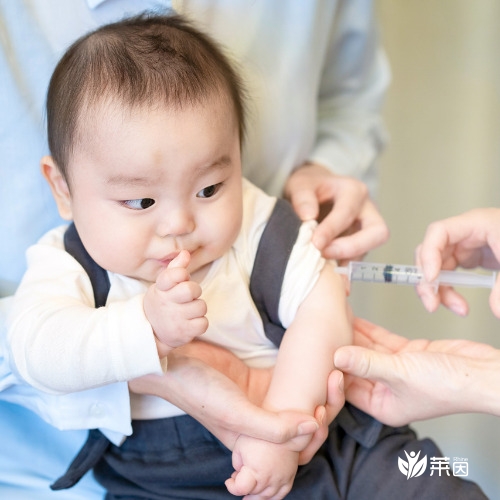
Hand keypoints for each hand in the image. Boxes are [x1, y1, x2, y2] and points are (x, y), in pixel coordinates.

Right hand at [129, 346, 320, 451]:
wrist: (174, 359)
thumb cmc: (199, 391)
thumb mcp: (236, 415)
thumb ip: (273, 428)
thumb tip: (312, 427)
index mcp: (255, 445)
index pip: (294, 452)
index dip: (313, 437)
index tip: (318, 415)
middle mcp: (262, 425)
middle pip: (303, 428)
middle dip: (324, 411)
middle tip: (331, 384)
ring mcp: (264, 400)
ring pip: (301, 404)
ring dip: (319, 392)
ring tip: (330, 374)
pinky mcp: (262, 378)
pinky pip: (292, 381)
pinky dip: (307, 376)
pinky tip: (319, 364)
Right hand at [143, 250, 207, 355]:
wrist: (151, 331)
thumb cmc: (164, 302)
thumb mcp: (164, 284)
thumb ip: (175, 268)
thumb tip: (186, 253)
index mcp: (161, 288)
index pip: (174, 274)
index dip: (181, 274)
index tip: (181, 278)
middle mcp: (166, 303)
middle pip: (191, 290)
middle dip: (195, 291)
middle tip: (189, 296)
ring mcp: (174, 319)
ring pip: (201, 306)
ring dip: (198, 308)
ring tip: (188, 311)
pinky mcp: (183, 333)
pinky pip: (203, 323)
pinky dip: (200, 323)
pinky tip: (191, 322)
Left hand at [226, 436, 297, 498]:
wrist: (283, 426)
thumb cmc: (259, 434)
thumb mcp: (240, 446)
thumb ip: (237, 463)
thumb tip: (238, 474)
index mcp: (256, 470)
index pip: (240, 489)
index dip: (232, 487)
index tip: (229, 481)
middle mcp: (269, 478)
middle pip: (253, 493)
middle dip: (244, 488)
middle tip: (239, 478)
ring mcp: (281, 479)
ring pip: (266, 497)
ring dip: (256, 496)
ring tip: (249, 491)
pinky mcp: (289, 477)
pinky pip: (281, 494)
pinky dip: (272, 497)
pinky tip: (264, 493)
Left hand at [284, 163, 387, 262]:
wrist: (313, 193)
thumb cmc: (308, 187)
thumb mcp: (299, 184)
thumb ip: (302, 197)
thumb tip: (308, 216)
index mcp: (353, 190)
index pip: (348, 212)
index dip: (332, 229)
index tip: (315, 242)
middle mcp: (366, 209)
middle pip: (377, 232)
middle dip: (353, 247)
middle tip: (326, 254)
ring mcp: (365, 229)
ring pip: (369, 249)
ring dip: (348, 261)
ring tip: (325, 269)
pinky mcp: (359, 244)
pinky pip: (357, 260)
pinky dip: (345, 269)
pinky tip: (332, 278)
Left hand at [334, 317, 499, 424]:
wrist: (482, 374)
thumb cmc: (449, 386)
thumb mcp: (400, 373)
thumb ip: (367, 363)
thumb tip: (337, 355)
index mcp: (381, 405)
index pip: (346, 388)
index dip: (331, 369)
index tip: (317, 350)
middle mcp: (386, 390)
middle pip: (355, 367)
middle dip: (340, 347)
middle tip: (322, 329)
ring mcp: (397, 372)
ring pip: (367, 351)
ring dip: (353, 335)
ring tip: (335, 318)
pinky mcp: (408, 356)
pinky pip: (382, 342)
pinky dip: (369, 330)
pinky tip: (355, 318)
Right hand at [415, 208, 499, 317]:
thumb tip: (497, 310)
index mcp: (477, 223)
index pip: (439, 232)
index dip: (429, 254)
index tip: (432, 279)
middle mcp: (466, 233)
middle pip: (431, 252)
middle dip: (428, 279)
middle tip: (432, 303)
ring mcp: (467, 246)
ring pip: (437, 267)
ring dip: (439, 290)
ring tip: (456, 308)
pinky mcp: (471, 259)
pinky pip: (449, 275)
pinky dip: (449, 291)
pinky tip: (458, 303)